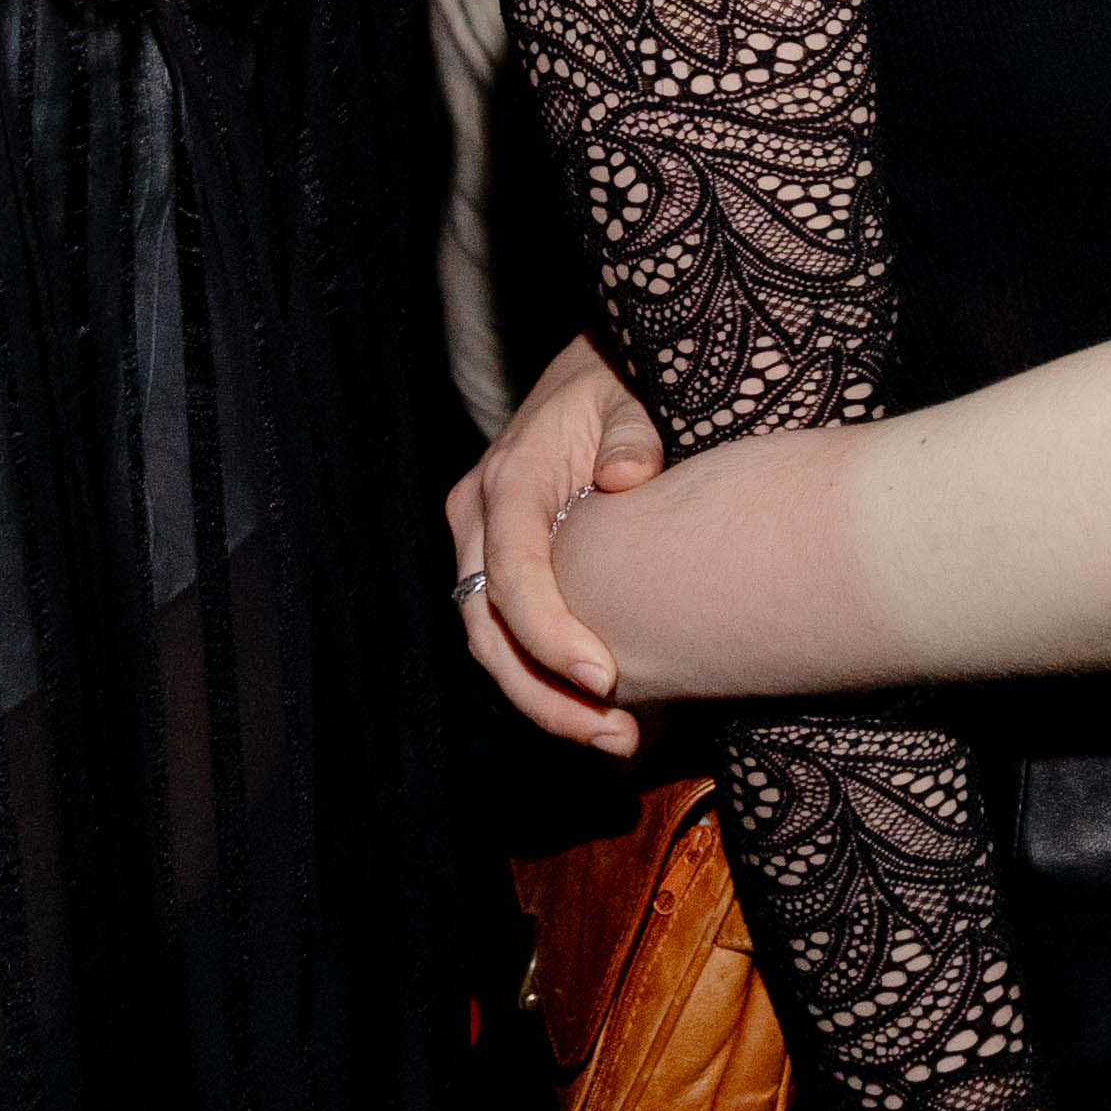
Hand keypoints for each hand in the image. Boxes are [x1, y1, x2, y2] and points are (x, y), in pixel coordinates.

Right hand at [445, 333, 663, 750]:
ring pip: (491, 644)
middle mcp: (479, 518)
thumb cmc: (618, 383)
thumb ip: (632, 433)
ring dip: (546, 700)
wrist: (593, 372)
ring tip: (621, 738)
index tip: (607, 679)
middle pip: (489, 630)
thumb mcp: (629, 395)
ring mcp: (483, 544)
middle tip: (620, 736)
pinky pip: (508, 634)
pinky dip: (545, 679)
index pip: (513, 575)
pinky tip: (603, 712)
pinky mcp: (501, 562)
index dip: (551, 636)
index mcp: (507, 481)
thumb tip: (627, 478)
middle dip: (546, 695)